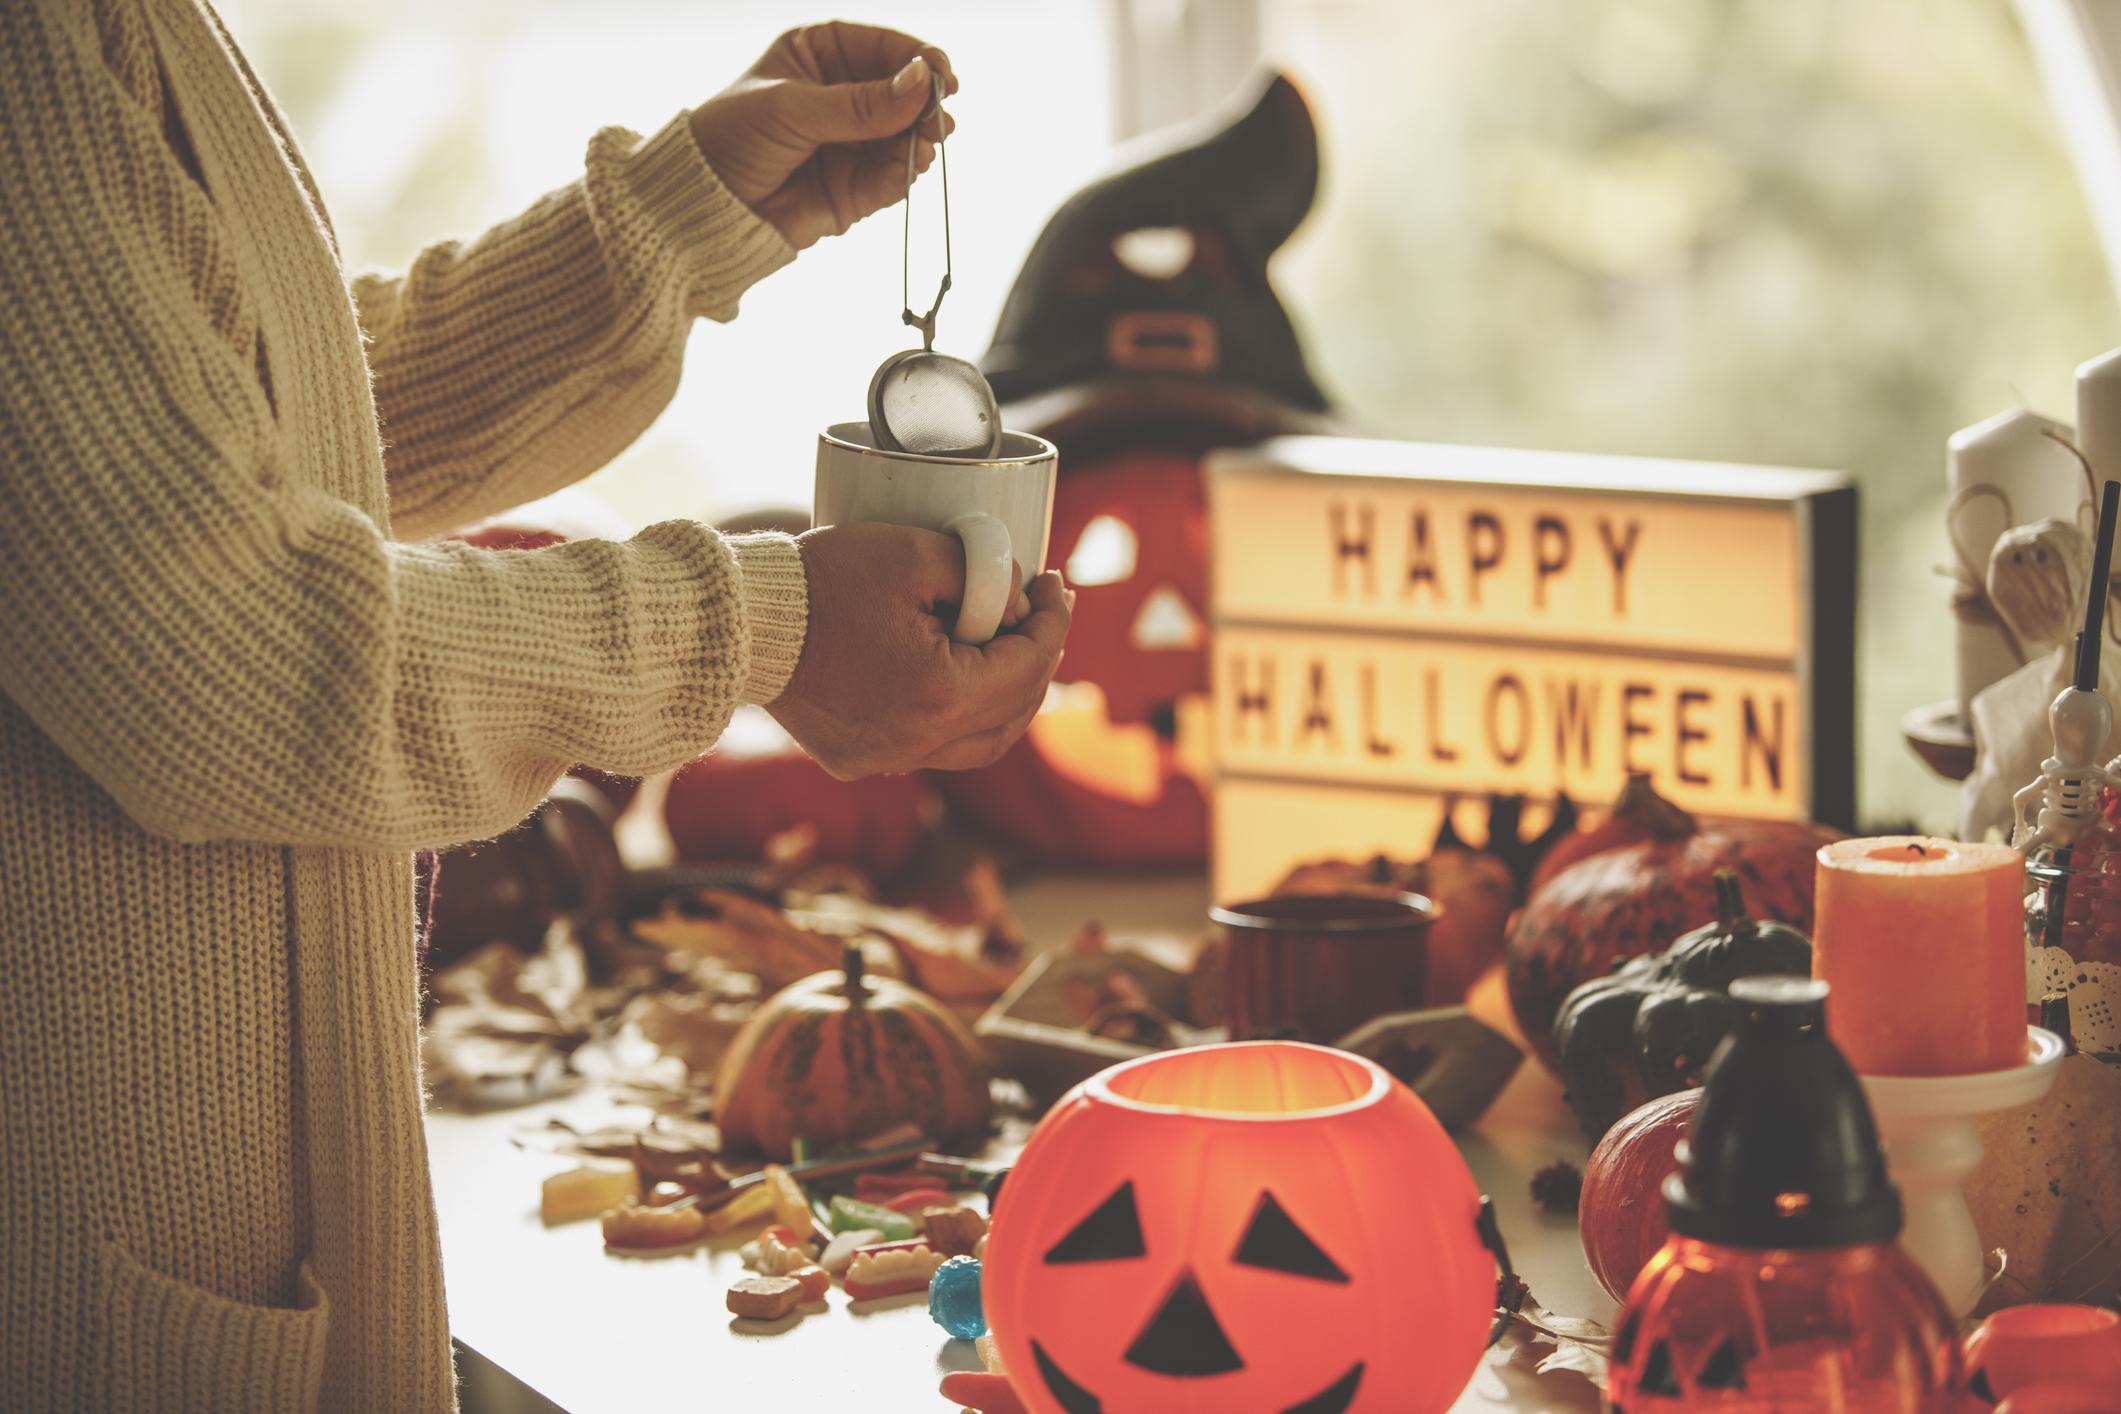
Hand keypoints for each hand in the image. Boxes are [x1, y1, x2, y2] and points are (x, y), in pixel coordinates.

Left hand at [689, 23, 958, 249]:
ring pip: (903, 136)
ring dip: (920, 141)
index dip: (918, 57)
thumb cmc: (732, 137)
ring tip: (924, 147)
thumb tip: (921, 83)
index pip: (882, 46)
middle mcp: (841, 95)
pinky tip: (908, 168)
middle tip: (938, 119)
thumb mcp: (792, 108)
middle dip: (924, 105)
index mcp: (820, 55)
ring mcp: (850, 143)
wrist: (704, 206)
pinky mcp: (854, 187)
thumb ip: (859, 103)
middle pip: (902, 92)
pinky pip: (892, 177)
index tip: (944, 74)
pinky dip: (904, 173)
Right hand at [769, 522, 1070, 777]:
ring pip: (979, 743)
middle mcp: (920, 743)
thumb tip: (1017, 603)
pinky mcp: (859, 760)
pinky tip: (960, 678)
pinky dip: (959, 717)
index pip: (1031, 665)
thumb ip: (982, 573)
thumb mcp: (913, 552)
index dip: (1055, 620)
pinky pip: (932, 747)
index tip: (1055, 583)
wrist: (738, 621)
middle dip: (1039, 659)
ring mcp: (888, 759)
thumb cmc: (821, 580)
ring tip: (1013, 648)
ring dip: (1007, 698)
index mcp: (942, 696)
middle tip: (1044, 614)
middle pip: (1014, 713)